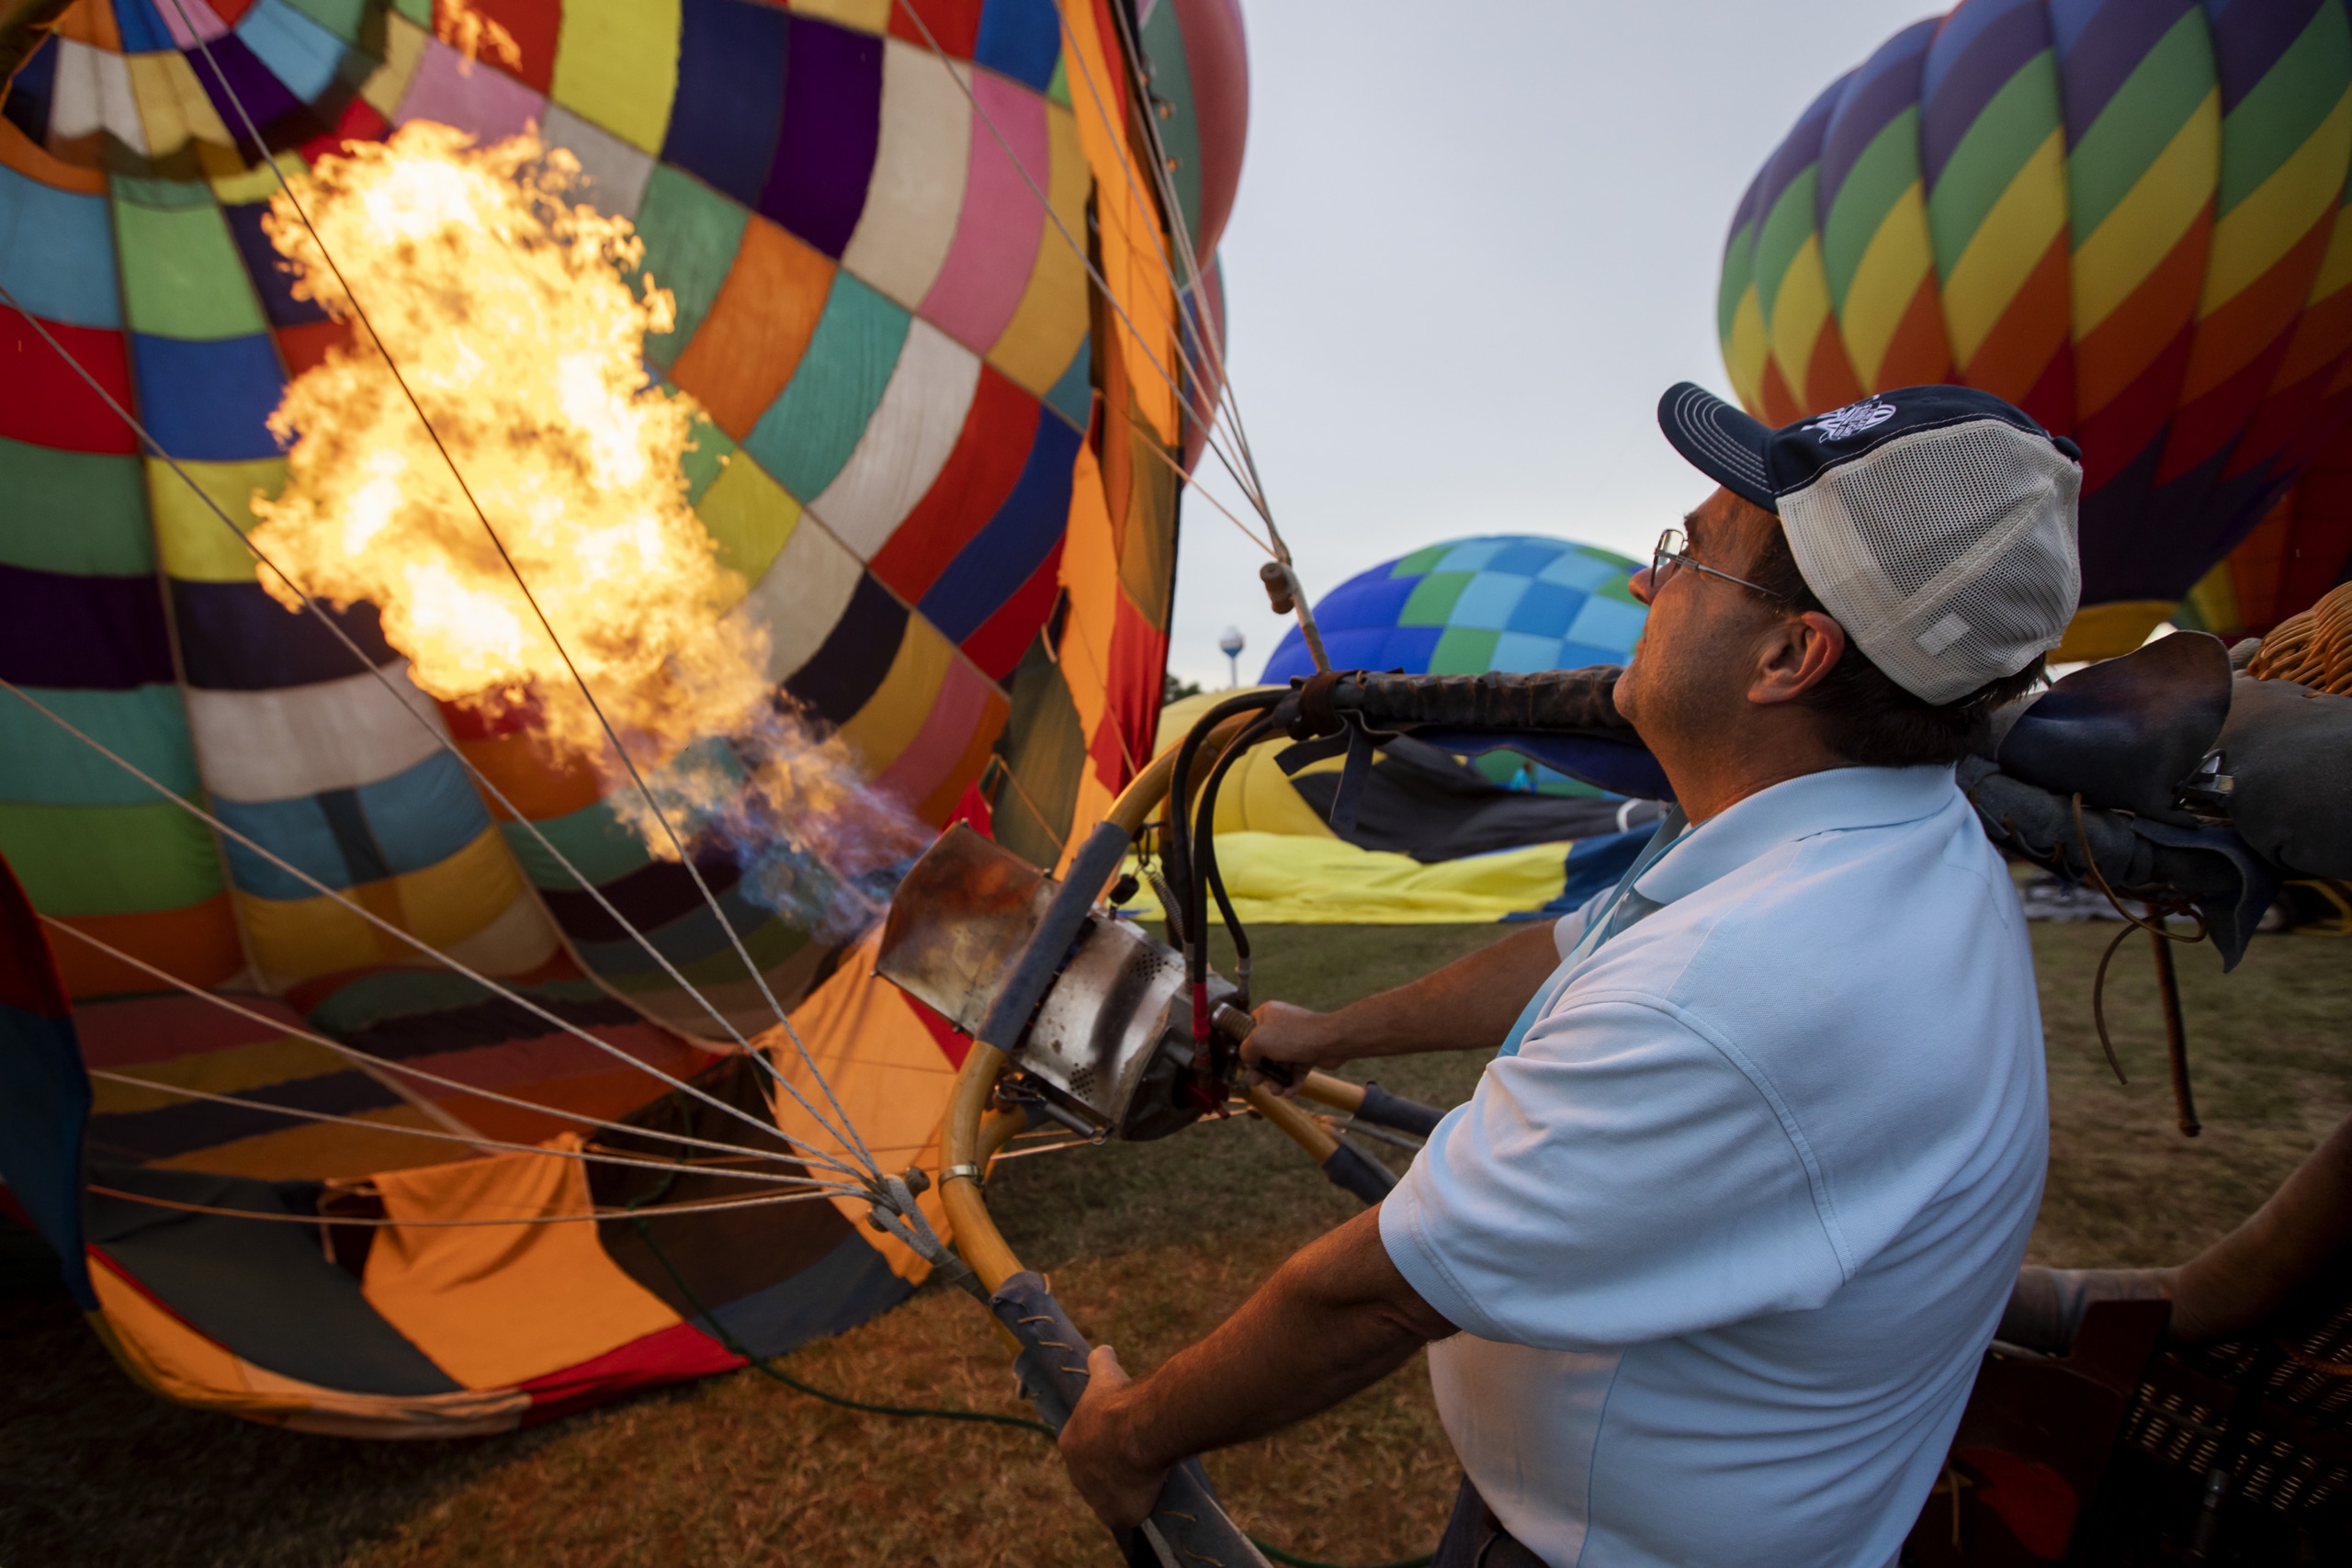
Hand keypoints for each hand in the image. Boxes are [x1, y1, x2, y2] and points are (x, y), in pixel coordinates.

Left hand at [1059, 1345, 1165, 1531]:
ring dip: (1125, 1490)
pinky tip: (1153, 1500)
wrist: (1136, 1430)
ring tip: (1149, 1480)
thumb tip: (1103, 1348)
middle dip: (1111, 1470)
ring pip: (1110, 1498)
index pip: (1083, 1447)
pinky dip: (1139, 1509)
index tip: (1121, 1438)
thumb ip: (1100, 1361)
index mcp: (1069, 1442)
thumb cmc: (1118, 1401)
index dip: (1102, 1443)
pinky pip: (1127, 1515)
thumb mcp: (1105, 1375)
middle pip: (1095, 1476)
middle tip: (1137, 1460)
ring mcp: (1095, 1498)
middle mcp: (1077, 1474)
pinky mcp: (1117, 1515)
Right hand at [1242, 1000, 1340, 1094]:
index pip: (1250, 1029)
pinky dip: (1292, 1081)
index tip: (1247, 1061)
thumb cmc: (1294, 1035)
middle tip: (1258, 1082)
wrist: (1330, 1040)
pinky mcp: (1309, 1052)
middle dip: (1263, 1070)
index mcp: (1267, 1015)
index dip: (1248, 1047)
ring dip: (1278, 1079)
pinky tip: (1290, 1092)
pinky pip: (1296, 1069)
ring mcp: (1296, 1039)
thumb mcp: (1258, 1041)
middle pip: (1266, 1051)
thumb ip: (1246, 1051)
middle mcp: (1281, 1025)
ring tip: (1277, 1091)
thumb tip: (1248, 1059)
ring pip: (1282, 1063)